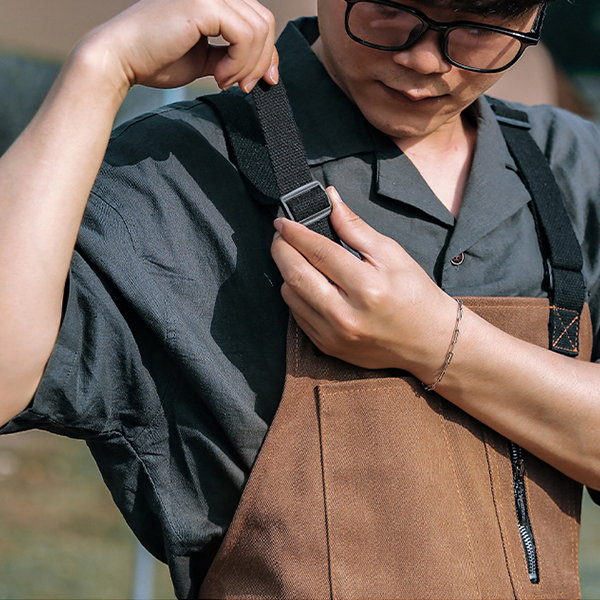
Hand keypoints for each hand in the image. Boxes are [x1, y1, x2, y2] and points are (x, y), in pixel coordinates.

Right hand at [76, 0, 277, 94]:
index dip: (268, 52)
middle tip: (244, 86)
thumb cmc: (154, 58)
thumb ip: (231, 56)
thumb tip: (262, 70)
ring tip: (226, 82)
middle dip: (261, 61)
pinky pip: (244, 36)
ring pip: (258, 30)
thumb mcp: (204, 57)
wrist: (120, 59)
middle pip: (264, 22)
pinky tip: (220, 77)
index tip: (264, 80)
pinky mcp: (203, 4)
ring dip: (248, 65)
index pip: (258, 19)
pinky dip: (239, 63)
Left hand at [271, 187, 457, 378]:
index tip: (283, 221)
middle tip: (281, 234)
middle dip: (280, 249)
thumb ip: (355, 227)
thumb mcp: (391, 254)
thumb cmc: (414, 294)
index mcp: (366, 288)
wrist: (429, 341)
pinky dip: (296, 294)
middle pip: (295, 275)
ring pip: (290, 296)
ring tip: (296, 256)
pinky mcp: (327, 346)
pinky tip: (307, 282)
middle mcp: (345, 315)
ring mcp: (333, 334)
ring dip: (286, 271)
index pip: (319, 252)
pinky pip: (297, 315)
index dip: (295, 232)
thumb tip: (330, 199)